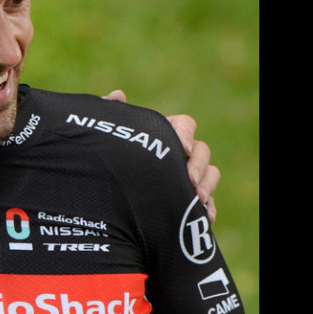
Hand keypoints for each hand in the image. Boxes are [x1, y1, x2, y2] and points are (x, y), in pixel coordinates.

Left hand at [103, 91, 218, 223]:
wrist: (101, 196)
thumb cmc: (102, 161)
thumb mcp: (103, 138)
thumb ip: (109, 117)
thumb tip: (118, 95)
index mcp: (163, 135)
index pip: (184, 124)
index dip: (185, 133)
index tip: (181, 148)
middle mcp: (178, 155)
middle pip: (202, 151)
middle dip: (199, 166)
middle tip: (188, 181)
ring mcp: (185, 178)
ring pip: (210, 175)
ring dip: (208, 186)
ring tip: (197, 200)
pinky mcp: (186, 202)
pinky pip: (207, 204)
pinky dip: (208, 210)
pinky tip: (205, 217)